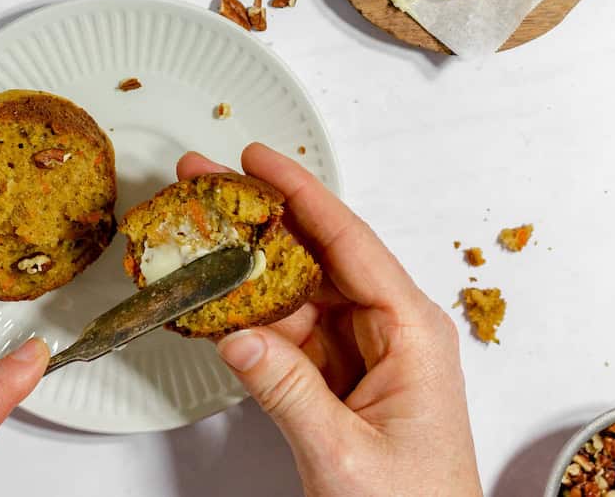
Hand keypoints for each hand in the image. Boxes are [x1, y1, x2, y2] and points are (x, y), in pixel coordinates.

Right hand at [177, 143, 481, 496]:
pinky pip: (293, 331)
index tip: (258, 159)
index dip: (300, 193)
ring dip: (250, 269)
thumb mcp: (345, 456)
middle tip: (212, 184)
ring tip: (202, 240)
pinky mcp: (344, 375)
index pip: (348, 240)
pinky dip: (254, 318)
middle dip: (263, 217)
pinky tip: (218, 302)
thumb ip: (288, 393)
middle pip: (320, 252)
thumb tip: (238, 336)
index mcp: (411, 330)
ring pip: (300, 290)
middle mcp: (392, 328)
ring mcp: (366, 351)